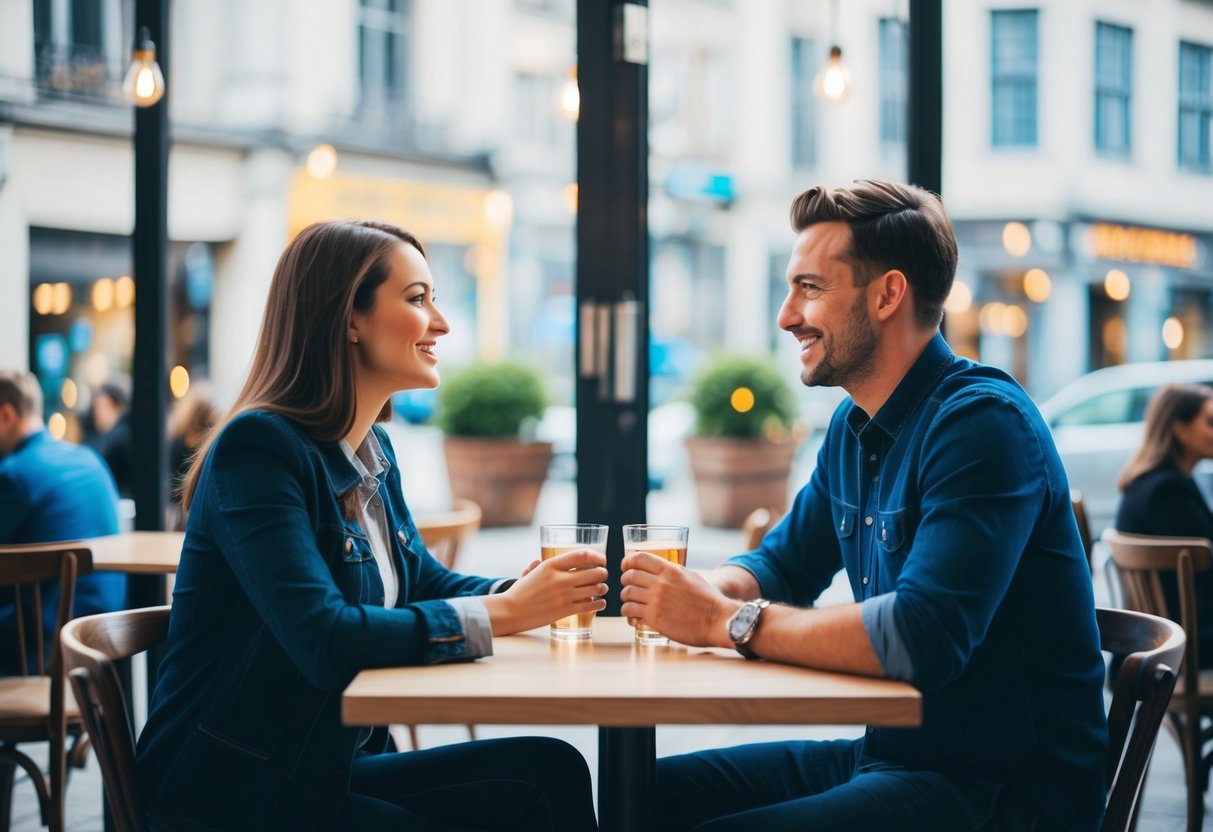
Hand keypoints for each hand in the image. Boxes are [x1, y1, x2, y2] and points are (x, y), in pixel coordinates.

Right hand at [482, 549, 607, 635]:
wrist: (510, 611)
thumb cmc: (519, 592)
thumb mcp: (529, 573)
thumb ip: (537, 565)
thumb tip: (538, 559)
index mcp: (550, 565)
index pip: (581, 555)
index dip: (596, 556)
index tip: (601, 559)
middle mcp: (559, 579)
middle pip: (594, 572)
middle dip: (602, 573)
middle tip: (603, 574)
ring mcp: (563, 595)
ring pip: (595, 589)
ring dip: (602, 588)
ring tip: (602, 588)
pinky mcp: (564, 611)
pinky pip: (590, 605)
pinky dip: (599, 604)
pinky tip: (600, 603)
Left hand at [620, 551, 740, 647]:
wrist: (718, 621)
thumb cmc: (708, 600)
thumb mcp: (691, 576)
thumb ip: (674, 572)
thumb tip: (662, 570)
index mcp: (670, 570)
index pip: (639, 558)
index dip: (627, 561)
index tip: (625, 566)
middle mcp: (661, 583)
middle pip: (630, 576)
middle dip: (625, 580)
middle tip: (627, 585)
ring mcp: (656, 601)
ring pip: (627, 594)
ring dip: (625, 597)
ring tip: (629, 601)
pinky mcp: (654, 618)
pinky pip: (630, 611)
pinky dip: (628, 612)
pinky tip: (632, 615)